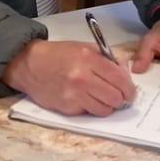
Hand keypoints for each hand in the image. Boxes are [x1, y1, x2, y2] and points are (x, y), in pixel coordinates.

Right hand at [2, 40, 137, 115]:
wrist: (29, 64)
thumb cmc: (59, 54)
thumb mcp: (84, 47)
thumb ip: (107, 59)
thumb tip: (125, 74)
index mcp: (89, 59)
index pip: (120, 79)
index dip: (130, 88)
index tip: (130, 92)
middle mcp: (82, 78)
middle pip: (116, 98)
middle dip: (121, 99)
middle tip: (119, 97)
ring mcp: (74, 95)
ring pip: (105, 110)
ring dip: (107, 105)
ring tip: (101, 97)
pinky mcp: (67, 108)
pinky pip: (89, 113)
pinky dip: (91, 108)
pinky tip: (84, 98)